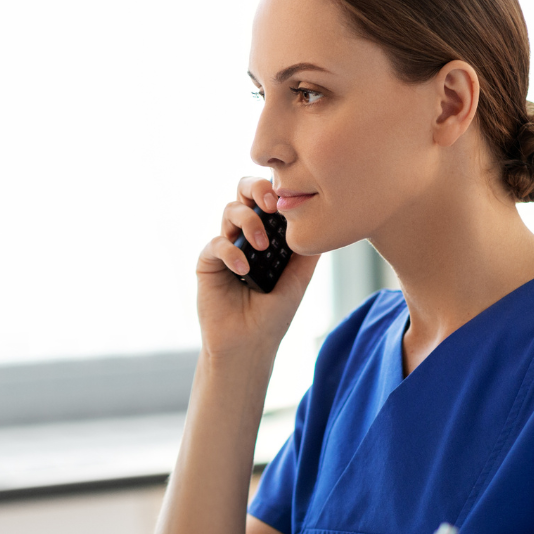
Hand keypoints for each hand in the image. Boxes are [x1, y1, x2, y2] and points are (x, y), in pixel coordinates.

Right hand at [196, 176, 318, 357]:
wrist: (250, 344)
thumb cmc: (274, 315)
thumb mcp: (299, 279)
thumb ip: (308, 250)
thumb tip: (324, 219)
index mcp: (268, 235)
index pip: (268, 199)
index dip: (274, 189)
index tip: (286, 198)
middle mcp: (245, 236)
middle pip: (244, 193)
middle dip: (256, 189)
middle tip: (269, 204)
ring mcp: (226, 247)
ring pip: (229, 211)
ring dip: (247, 221)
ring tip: (260, 246)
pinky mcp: (208, 263)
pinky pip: (216, 244)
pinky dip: (230, 252)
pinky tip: (243, 270)